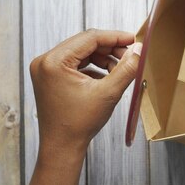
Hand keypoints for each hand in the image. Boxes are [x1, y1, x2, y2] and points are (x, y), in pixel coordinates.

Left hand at [30, 29, 140, 156]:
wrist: (62, 147)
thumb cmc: (78, 124)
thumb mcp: (108, 93)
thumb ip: (126, 69)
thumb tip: (139, 50)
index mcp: (54, 61)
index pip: (90, 38)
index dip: (115, 37)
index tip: (133, 39)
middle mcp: (45, 61)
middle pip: (85, 43)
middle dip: (110, 48)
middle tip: (130, 55)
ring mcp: (46, 69)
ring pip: (81, 52)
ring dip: (103, 58)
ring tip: (120, 70)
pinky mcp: (50, 77)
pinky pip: (75, 63)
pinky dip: (93, 67)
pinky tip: (107, 77)